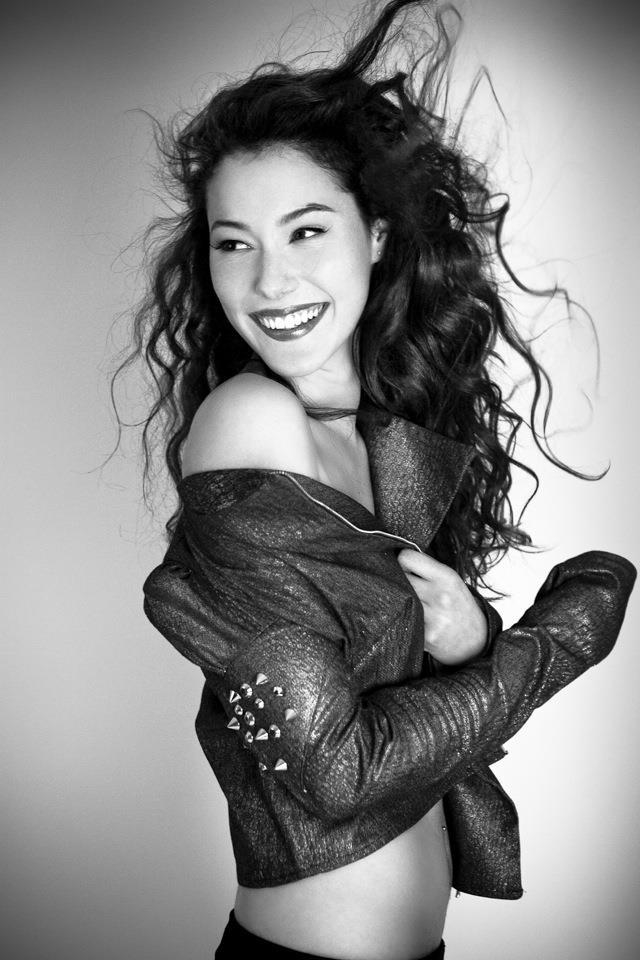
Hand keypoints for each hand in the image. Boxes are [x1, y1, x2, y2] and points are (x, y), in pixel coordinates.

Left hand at [397, 549, 487, 666]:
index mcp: (447, 578)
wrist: (476, 641)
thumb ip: (427, 569)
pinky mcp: (424, 637)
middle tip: (406, 585)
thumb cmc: (459, 606)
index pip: (408, 558)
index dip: (402, 560)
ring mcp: (432, 618)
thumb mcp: (451, 581)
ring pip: (399, 600)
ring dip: (400, 599)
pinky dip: (404, 618)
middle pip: (400, 578)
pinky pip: (403, 619)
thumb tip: (396, 557)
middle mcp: (440, 596)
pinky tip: (415, 619)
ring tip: (411, 602)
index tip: (404, 566)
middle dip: (399, 579)